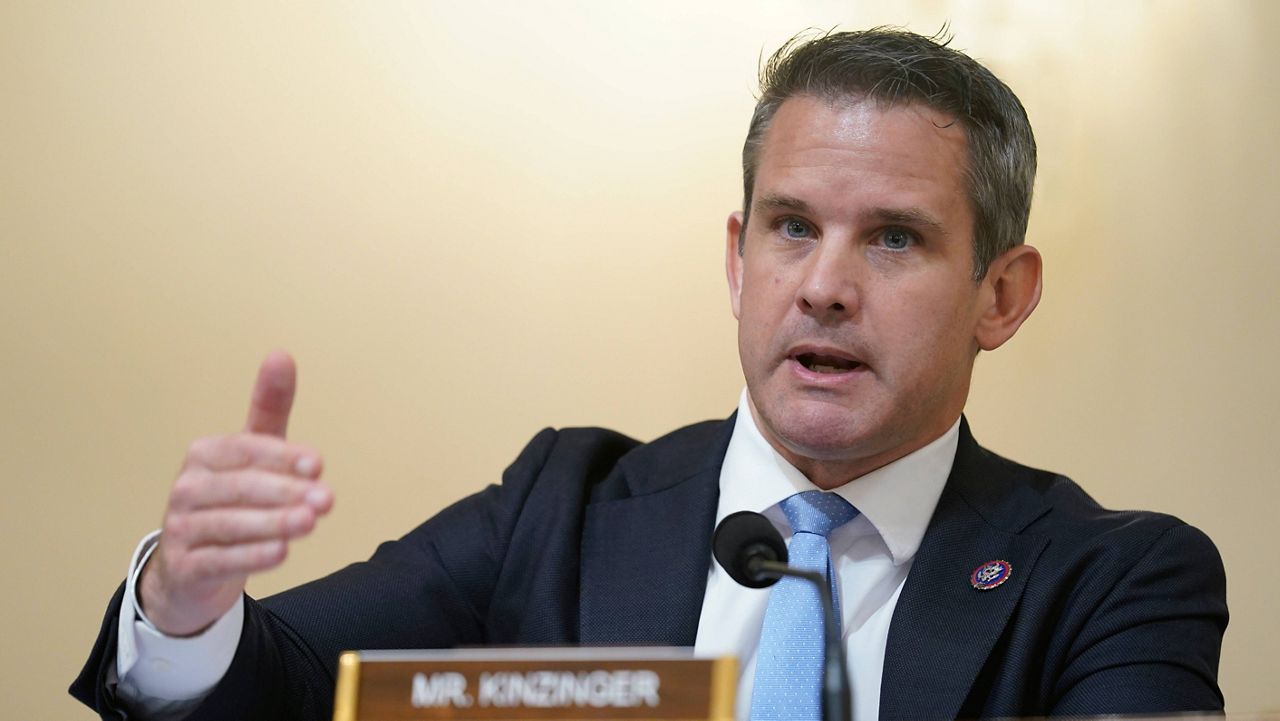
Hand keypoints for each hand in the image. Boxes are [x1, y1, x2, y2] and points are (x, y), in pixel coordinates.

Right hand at [138, 351, 333, 636]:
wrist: (191, 568)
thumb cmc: (230, 500)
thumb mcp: (252, 454)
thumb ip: (268, 409)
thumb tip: (281, 355)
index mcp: (204, 454)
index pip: (247, 450)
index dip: (284, 457)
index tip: (319, 465)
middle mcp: (188, 488)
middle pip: (242, 488)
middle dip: (287, 492)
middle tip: (326, 500)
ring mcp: (182, 528)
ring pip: (231, 525)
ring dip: (273, 524)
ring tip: (309, 523)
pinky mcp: (186, 567)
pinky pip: (220, 560)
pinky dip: (252, 556)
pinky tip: (281, 553)